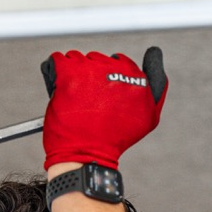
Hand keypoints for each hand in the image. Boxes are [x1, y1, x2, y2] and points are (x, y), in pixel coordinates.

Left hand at [40, 47, 167, 169]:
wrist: (87, 157)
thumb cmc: (114, 141)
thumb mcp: (149, 116)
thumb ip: (157, 83)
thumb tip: (154, 54)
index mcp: (136, 77)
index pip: (118, 61)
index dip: (107, 79)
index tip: (102, 97)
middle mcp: (115, 69)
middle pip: (97, 60)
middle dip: (90, 78)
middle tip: (88, 104)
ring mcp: (91, 71)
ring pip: (77, 60)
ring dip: (73, 76)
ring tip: (74, 101)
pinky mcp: (68, 75)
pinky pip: (57, 61)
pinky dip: (54, 72)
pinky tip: (59, 90)